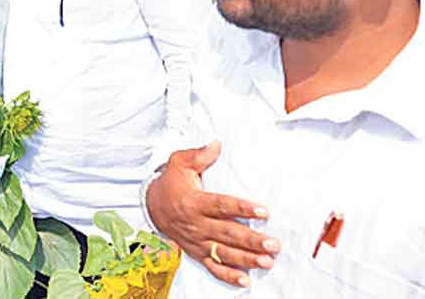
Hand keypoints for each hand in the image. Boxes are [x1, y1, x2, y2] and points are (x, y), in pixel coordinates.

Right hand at [146, 141, 280, 287]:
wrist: (151, 205)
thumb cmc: (170, 183)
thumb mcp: (179, 163)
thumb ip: (198, 155)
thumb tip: (216, 144)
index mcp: (194, 202)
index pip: (221, 205)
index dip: (242, 208)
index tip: (263, 210)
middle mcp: (196, 224)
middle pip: (227, 233)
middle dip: (251, 240)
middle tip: (272, 243)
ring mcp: (197, 241)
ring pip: (223, 252)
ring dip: (246, 259)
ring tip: (266, 261)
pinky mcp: (197, 252)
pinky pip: (212, 267)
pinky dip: (228, 276)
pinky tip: (245, 279)